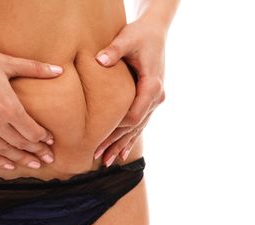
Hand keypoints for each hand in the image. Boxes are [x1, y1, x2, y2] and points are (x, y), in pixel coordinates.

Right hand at [0, 34, 62, 169]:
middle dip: (37, 152)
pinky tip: (9, 166)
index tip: (50, 141)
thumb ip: (33, 69)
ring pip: (5, 151)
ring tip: (35, 165)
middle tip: (48, 159)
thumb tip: (59, 70)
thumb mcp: (5, 62)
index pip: (32, 131)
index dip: (43, 138)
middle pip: (21, 144)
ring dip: (21, 159)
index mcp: (8, 106)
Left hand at [93, 16, 166, 165]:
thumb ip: (114, 50)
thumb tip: (100, 60)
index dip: (117, 129)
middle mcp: (156, 97)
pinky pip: (139, 124)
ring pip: (137, 129)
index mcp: (152, 85)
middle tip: (98, 156)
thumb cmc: (140, 35)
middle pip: (135, 127)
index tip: (99, 137)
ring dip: (122, 145)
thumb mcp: (127, 39)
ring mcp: (154, 101)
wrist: (155, 32)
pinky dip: (129, 139)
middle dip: (116, 142)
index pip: (134, 115)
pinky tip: (120, 154)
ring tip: (106, 162)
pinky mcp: (149, 101)